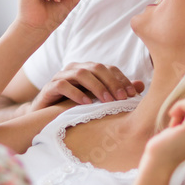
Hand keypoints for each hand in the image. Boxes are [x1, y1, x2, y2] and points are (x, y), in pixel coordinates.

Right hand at [30, 62, 144, 108]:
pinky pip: (63, 85)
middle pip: (96, 68)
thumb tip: (140, 85)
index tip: (132, 94)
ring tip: (107, 101)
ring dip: (97, 87)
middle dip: (112, 82)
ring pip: (81, 73)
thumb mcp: (97, 99)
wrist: (44, 116)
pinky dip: (76, 93)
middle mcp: (75, 68)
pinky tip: (86, 104)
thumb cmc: (73, 106)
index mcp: (88, 69)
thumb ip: (116, 91)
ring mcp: (61, 76)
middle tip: (122, 98)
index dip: (121, 79)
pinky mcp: (49, 87)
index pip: (108, 68)